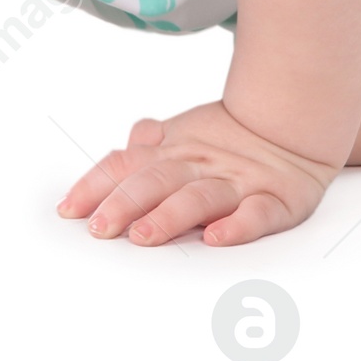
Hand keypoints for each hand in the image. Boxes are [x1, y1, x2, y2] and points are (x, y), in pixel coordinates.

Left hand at [55, 101, 336, 246]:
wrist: (292, 123)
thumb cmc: (227, 139)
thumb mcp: (183, 133)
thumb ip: (149, 144)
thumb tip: (124, 143)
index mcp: (173, 150)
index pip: (127, 165)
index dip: (97, 185)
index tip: (69, 210)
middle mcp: (200, 164)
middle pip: (157, 180)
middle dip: (126, 203)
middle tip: (101, 228)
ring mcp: (237, 182)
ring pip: (200, 197)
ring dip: (171, 216)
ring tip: (145, 236)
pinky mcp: (275, 199)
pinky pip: (257, 213)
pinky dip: (237, 226)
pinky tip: (217, 237)